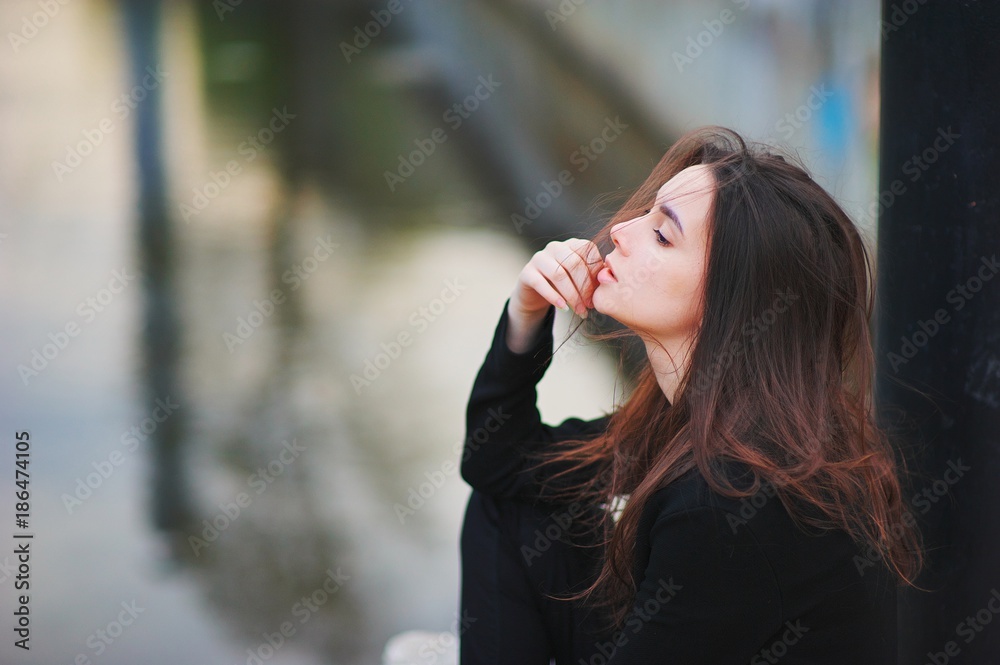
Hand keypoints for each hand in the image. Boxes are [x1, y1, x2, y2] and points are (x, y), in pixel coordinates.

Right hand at [505, 238, 603, 352]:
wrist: (535, 295)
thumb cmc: (564, 287)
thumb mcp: (580, 280)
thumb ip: (593, 276)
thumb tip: (609, 279)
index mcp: (571, 245)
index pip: (587, 251)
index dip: (595, 272)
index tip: (600, 292)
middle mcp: (555, 247)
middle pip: (573, 263)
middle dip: (584, 287)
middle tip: (590, 305)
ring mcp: (539, 258)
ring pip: (558, 274)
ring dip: (572, 295)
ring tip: (580, 311)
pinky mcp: (526, 272)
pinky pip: (540, 283)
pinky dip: (554, 297)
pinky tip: (564, 308)